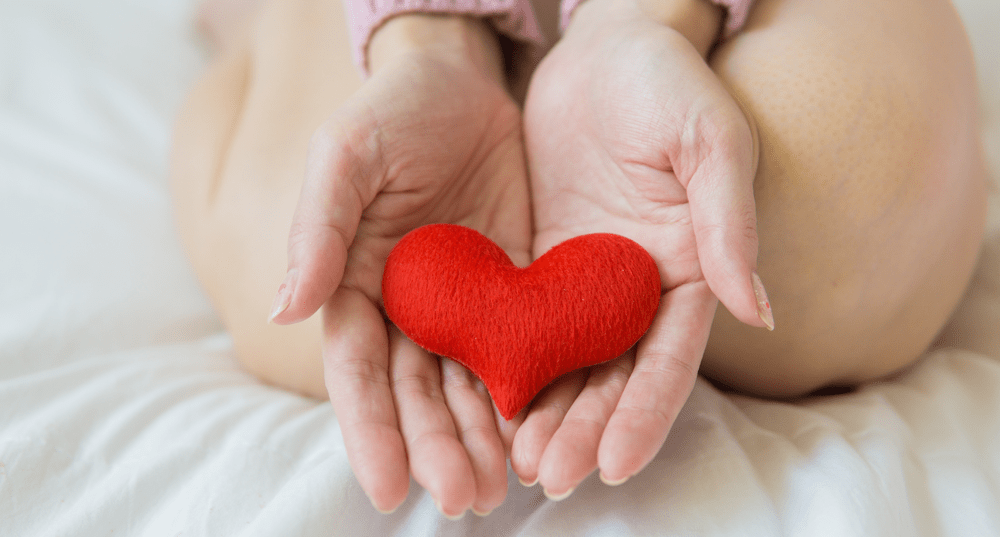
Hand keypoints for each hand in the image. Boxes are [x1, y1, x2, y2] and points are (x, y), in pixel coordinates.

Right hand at [269, 15, 530, 516]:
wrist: (464, 83)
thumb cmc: (393, 112)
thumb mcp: (346, 156)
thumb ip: (319, 229)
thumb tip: (286, 307)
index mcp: (356, 285)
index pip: (358, 372)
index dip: (371, 431)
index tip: (390, 489)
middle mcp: (407, 308)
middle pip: (416, 393)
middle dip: (436, 447)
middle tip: (464, 497)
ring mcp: (462, 305)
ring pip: (467, 386)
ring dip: (481, 438)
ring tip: (501, 487)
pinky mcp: (513, 291)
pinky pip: (519, 350)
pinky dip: (525, 394)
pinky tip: (539, 431)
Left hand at [512, 0, 771, 495]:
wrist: (606, 50)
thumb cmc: (669, 84)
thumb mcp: (710, 142)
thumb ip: (729, 224)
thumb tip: (760, 311)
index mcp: (688, 271)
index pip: (669, 359)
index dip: (644, 413)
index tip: (616, 463)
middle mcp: (638, 288)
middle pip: (613, 376)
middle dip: (584, 429)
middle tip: (550, 476)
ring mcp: (588, 281)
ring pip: (567, 362)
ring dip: (545, 413)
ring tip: (517, 462)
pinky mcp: (542, 264)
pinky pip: (524, 323)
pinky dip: (510, 365)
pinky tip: (486, 403)